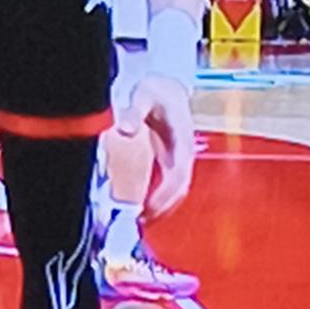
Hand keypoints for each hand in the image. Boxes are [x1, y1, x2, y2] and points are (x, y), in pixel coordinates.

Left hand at [118, 74, 196, 218]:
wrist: (168, 87)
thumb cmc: (157, 91)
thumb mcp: (144, 95)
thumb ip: (134, 111)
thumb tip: (124, 129)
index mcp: (181, 141)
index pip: (178, 175)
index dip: (165, 194)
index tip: (149, 207)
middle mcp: (184, 155)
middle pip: (179, 189)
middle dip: (163, 207)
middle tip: (142, 221)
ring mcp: (180, 161)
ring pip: (177, 192)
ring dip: (163, 208)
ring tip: (142, 220)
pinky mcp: (173, 163)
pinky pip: (170, 187)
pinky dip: (161, 200)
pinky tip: (145, 208)